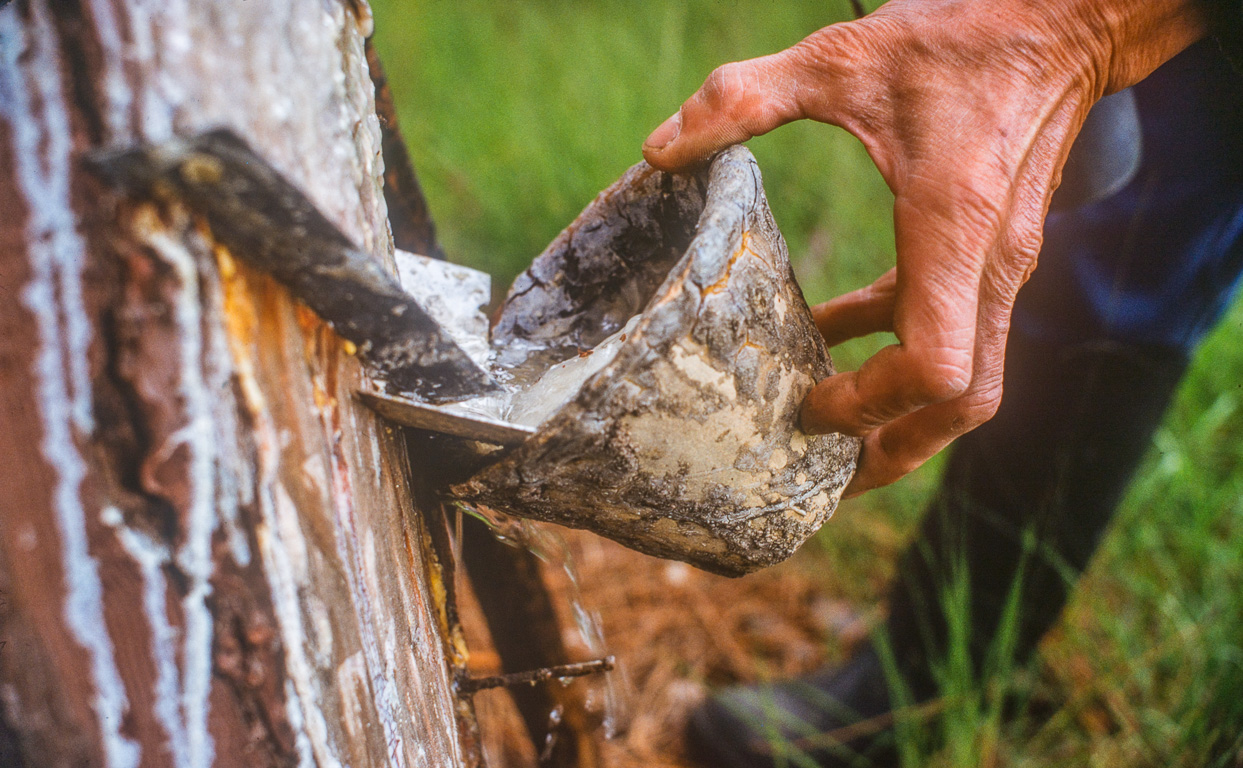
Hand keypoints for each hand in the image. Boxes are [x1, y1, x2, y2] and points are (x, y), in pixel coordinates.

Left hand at [643, 0, 1204, 494]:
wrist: (1062, 22)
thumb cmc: (961, 38)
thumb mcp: (842, 59)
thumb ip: (745, 98)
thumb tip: (660, 148)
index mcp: (953, 231)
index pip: (934, 369)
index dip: (870, 407)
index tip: (810, 406)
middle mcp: (991, 267)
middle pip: (963, 404)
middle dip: (897, 450)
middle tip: (823, 473)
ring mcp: (1002, 267)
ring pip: (971, 381)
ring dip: (903, 416)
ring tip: (827, 434)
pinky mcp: (996, 254)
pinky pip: (955, 331)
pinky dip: (898, 350)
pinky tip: (832, 333)